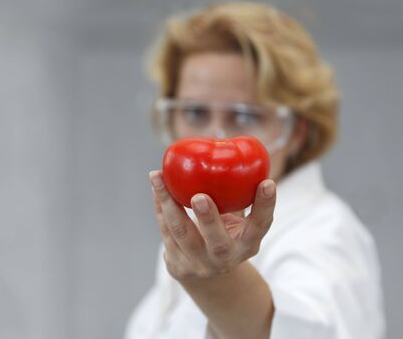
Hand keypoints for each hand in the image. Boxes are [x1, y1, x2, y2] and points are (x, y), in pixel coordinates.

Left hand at [149, 170, 275, 281]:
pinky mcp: (176, 263)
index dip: (265, 206)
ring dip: (168, 203)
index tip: (268, 183)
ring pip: (181, 233)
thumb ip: (239, 195)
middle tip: (199, 196)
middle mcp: (224, 257)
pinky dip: (160, 205)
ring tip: (158, 177)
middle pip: (217, 241)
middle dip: (208, 219)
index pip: (260, 226)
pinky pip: (165, 230)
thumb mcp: (239, 222)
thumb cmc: (226, 234)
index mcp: (247, 245)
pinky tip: (156, 185)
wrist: (208, 277)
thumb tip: (235, 148)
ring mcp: (199, 263)